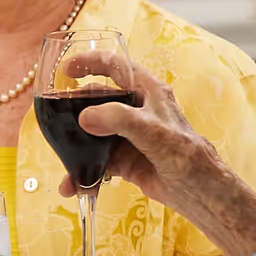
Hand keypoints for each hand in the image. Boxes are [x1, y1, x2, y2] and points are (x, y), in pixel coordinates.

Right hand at [53, 51, 209, 210]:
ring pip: (92, 133)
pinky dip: (82, 172)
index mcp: (148, 92)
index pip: (116, 66)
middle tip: (56, 120)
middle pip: (97, 100)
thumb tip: (84, 118)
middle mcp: (136, 110)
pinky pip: (95, 161)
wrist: (199, 193)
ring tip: (62, 160)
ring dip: (75, 148)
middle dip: (74, 109)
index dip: (90, 62)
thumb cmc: (186, 156)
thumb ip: (119, 119)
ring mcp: (127, 135)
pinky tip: (73, 185)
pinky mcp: (123, 159)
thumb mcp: (153, 131)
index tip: (66, 70)